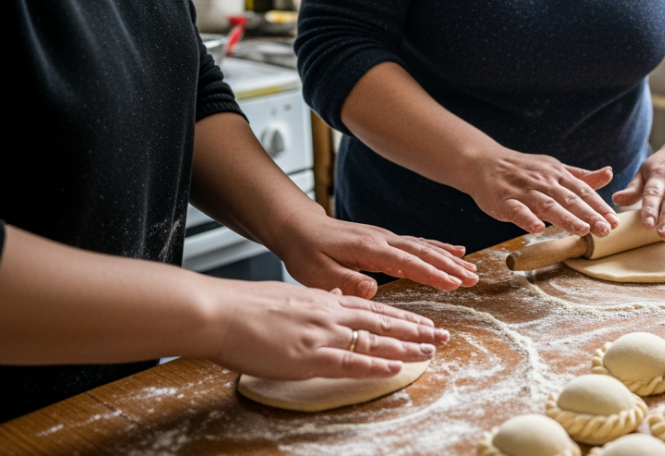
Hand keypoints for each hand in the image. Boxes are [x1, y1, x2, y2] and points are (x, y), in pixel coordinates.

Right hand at [205, 281, 448, 380]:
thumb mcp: (291, 298)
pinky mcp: (310, 356)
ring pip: (375, 340)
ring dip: (406, 346)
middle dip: (416, 330)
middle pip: (384, 323)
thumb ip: (318, 303)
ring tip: (432, 350)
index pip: (374, 310)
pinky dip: (376, 365)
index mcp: (325, 301)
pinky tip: (396, 367)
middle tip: (443, 335)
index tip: (423, 324)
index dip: (402, 318)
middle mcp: (331, 315)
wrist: (222, 313)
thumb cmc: (247, 308)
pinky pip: (351, 362)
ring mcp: (323, 335)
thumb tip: (336, 301)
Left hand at [271, 205, 478, 298]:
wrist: (299, 228)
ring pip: (424, 247)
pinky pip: (417, 243)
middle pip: (422, 252)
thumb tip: (373, 289)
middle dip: (450, 266)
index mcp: (368, 247)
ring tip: (472, 270)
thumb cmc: (306, 251)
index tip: (453, 284)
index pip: (406, 261)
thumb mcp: (316, 271)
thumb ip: (344, 280)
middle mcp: (382, 238)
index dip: (431, 273)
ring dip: (449, 258)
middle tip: (473, 279)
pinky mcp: (385, 239)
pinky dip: (439, 247)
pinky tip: (455, 252)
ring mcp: (385, 237)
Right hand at [463, 148, 618, 237]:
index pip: (582, 191)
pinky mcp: (503, 201)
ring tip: (583, 230)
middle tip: (607, 230)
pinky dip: (526, 219)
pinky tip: (537, 229)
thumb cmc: (523, 169)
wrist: (483, 162)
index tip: (615, 220)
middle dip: (589, 215)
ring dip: (565, 218)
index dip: (599, 206)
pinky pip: (516, 210)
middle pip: (569, 199)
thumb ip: (581, 176)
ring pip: (547, 205)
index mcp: (557, 174)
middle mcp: (543, 182)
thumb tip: (609, 174)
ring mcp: (523, 191)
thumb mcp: (554, 168)